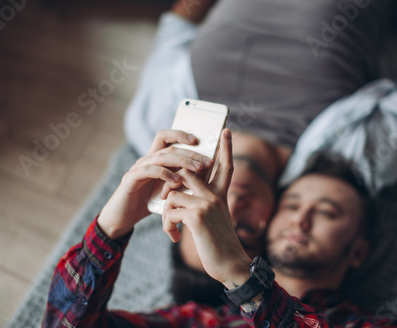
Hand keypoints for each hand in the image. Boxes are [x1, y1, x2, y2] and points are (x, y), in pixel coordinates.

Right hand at [98, 130, 213, 239]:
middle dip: (191, 153)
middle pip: (169, 148)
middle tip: (208, 162)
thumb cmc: (147, 203)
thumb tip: (204, 170)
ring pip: (161, 157)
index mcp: (154, 159)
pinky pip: (149, 171)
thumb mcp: (168, 189)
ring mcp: (137, 168)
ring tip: (198, 169)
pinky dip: (164, 174)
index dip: (181, 135)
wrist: (123, 218)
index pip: (166, 137)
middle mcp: (145, 160)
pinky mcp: (131, 179)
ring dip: (183, 161)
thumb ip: (181, 178)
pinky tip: (177, 181)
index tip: (199, 140)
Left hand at [162, 129, 251, 287]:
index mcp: (222, 194)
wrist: (230, 265)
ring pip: (173, 192)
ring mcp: (207, 203)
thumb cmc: (219, 244)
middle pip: (188, 171)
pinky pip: (170, 210)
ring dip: (166, 211)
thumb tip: (180, 195)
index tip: (226, 130)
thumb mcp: (215, 219)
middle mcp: (216, 195)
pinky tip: (175, 237)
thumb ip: (203, 203)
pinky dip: (167, 225)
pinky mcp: (197, 215)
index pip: (225, 165)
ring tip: (172, 228)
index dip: (226, 148)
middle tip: (166, 198)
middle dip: (170, 182)